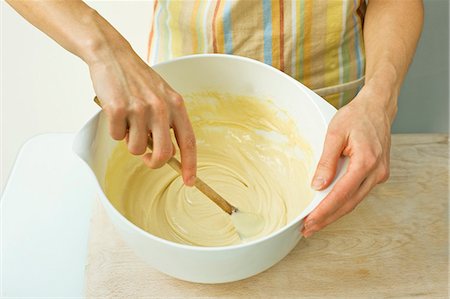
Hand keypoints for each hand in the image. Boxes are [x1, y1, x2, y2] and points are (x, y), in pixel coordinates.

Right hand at [88, 44, 196, 185]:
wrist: (113, 55)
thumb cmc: (138, 78)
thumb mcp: (162, 95)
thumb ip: (167, 121)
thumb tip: (165, 152)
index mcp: (176, 105)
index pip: (188, 141)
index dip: (190, 165)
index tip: (189, 181)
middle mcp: (161, 108)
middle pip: (163, 154)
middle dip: (153, 162)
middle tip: (146, 157)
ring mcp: (139, 109)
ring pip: (136, 149)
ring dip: (129, 140)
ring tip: (127, 119)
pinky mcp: (118, 109)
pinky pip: (116, 136)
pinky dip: (114, 130)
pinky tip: (116, 111)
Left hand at [302, 86, 393, 236]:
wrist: (377, 108)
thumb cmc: (356, 117)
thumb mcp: (335, 133)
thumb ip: (327, 161)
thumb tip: (318, 185)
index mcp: (366, 162)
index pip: (341, 194)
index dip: (324, 211)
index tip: (309, 222)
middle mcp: (377, 172)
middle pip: (349, 204)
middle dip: (327, 219)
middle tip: (308, 230)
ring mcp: (380, 175)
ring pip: (355, 201)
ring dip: (335, 214)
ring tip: (315, 223)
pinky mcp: (378, 174)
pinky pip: (358, 193)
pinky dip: (343, 203)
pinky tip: (330, 208)